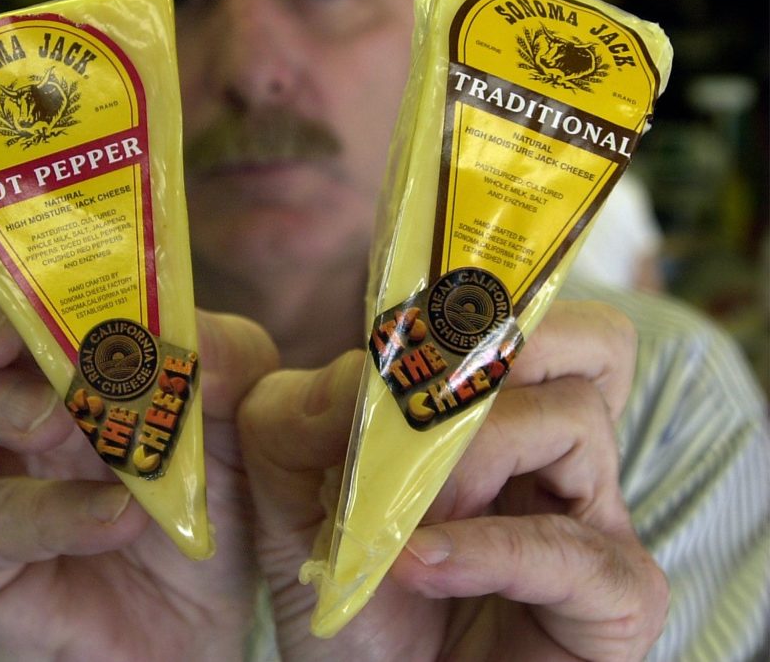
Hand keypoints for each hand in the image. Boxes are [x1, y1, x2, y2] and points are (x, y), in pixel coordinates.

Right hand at [0, 264, 277, 661]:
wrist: (207, 612)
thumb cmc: (203, 491)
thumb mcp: (236, 410)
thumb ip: (224, 357)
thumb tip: (186, 335)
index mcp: (45, 346)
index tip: (47, 270)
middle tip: (7, 335)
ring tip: (62, 421)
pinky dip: (48, 512)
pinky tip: (117, 517)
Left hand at [239, 301, 669, 660]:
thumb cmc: (345, 589)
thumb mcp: (293, 485)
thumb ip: (304, 410)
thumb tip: (362, 370)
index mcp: (503, 411)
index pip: (528, 312)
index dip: (463, 315)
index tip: (391, 350)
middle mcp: (561, 452)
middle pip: (587, 339)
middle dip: (484, 369)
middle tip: (407, 434)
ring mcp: (598, 520)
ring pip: (573, 420)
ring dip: (464, 466)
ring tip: (400, 526)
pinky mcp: (618, 598)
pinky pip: (573, 547)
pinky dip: (485, 550)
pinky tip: (421, 568)